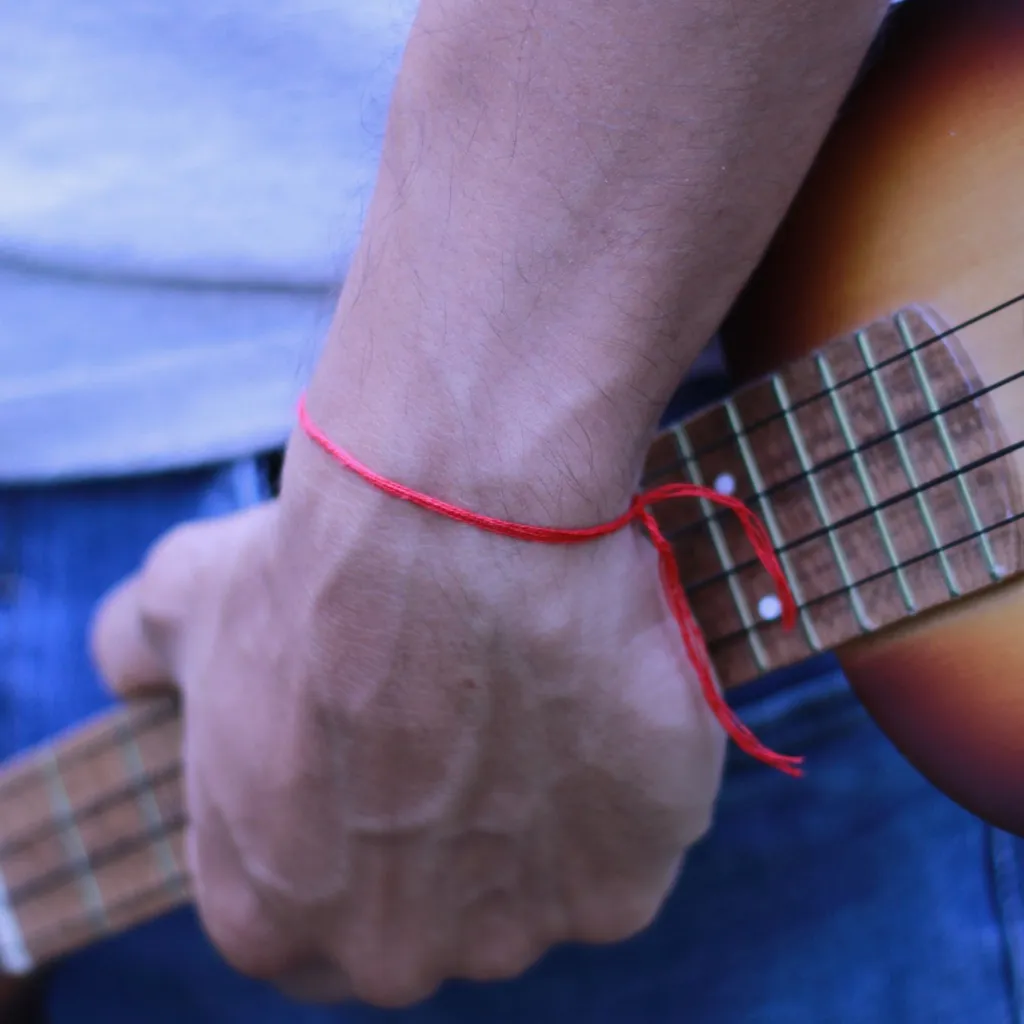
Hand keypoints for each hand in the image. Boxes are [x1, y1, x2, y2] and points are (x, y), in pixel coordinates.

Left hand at [90, 430, 724, 1006]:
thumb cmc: (316, 569)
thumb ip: (137, 655)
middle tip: (471, 710)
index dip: (353, 831)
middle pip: (435, 912)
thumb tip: (131, 665)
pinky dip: (623, 780)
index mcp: (270, 917)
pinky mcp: (622, 888)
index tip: (391, 754)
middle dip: (451, 829)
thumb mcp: (183, 604)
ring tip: (537, 685)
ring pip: (537, 878)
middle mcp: (391, 957)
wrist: (454, 524)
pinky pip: (627, 842)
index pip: (310, 916)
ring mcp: (516, 935)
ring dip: (540, 800)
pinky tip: (599, 690)